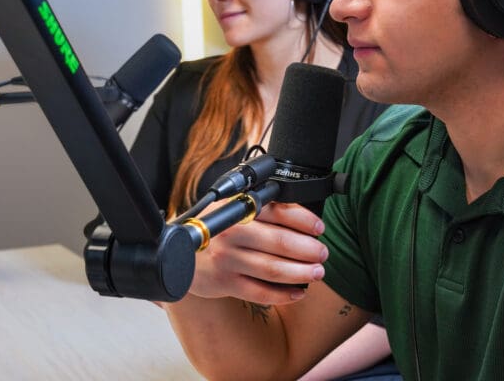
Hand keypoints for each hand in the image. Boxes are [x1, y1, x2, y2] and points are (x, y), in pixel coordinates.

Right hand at [189, 201, 327, 304]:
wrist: (181, 251)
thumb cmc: (215, 229)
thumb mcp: (233, 208)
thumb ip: (262, 208)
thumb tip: (303, 219)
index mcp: (238, 209)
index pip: (278, 211)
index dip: (304, 220)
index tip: (319, 228)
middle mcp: (232, 232)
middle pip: (280, 243)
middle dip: (308, 250)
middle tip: (322, 253)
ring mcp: (227, 259)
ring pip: (272, 270)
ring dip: (300, 273)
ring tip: (316, 273)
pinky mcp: (224, 282)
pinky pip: (260, 292)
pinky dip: (283, 295)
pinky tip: (298, 293)